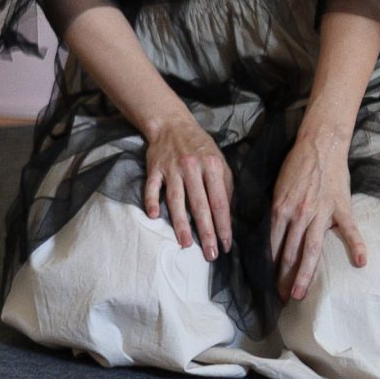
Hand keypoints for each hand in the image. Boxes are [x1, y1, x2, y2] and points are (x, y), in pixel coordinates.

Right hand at [141, 110, 232, 260]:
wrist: (172, 124)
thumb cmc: (200, 147)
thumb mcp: (219, 161)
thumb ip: (225, 186)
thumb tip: (229, 214)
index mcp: (212, 166)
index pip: (220, 202)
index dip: (223, 225)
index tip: (225, 245)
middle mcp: (192, 168)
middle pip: (199, 205)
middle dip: (206, 232)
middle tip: (209, 254)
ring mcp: (171, 168)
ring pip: (176, 200)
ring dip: (180, 223)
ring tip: (185, 244)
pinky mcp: (154, 168)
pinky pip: (152, 187)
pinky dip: (151, 201)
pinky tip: (153, 216)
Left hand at [268, 122, 367, 299]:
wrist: (320, 145)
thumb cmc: (296, 167)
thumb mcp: (276, 190)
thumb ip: (275, 214)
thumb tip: (269, 236)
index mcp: (280, 210)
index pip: (272, 245)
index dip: (269, 267)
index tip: (267, 284)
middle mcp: (298, 214)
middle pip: (289, 253)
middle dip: (284, 277)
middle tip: (281, 298)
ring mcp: (320, 213)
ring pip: (311, 248)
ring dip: (304, 273)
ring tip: (300, 293)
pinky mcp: (340, 208)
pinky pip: (350, 230)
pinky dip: (356, 246)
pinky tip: (360, 262)